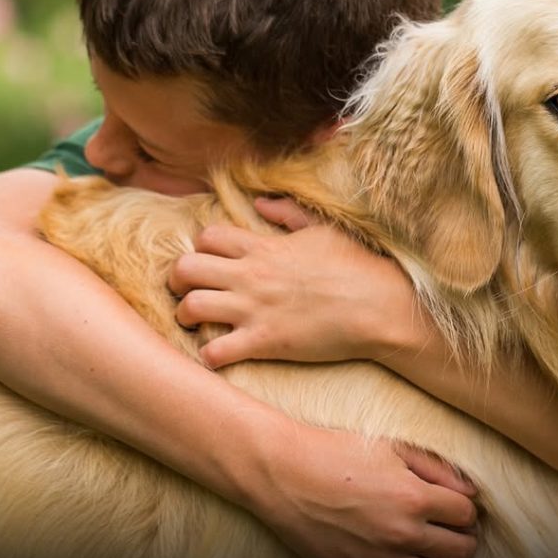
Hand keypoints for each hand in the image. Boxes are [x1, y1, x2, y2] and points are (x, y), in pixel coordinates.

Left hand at [169, 198, 425, 367]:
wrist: (380, 306)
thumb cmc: (357, 266)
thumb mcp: (323, 229)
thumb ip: (288, 213)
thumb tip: (261, 202)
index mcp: (264, 247)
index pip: (207, 237)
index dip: (200, 248)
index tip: (210, 262)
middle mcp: (251, 275)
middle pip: (185, 268)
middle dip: (177, 280)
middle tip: (186, 291)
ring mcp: (255, 309)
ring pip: (190, 308)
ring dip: (185, 317)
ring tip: (195, 324)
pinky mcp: (264, 342)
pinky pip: (215, 351)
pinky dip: (209, 355)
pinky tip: (219, 354)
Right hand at [248, 423, 477, 557]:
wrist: (283, 473)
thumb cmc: (335, 452)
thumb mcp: (390, 447)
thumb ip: (436, 468)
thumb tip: (469, 491)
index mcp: (414, 498)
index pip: (466, 515)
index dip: (465, 508)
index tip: (454, 504)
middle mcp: (401, 534)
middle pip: (460, 552)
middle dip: (461, 537)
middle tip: (449, 526)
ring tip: (428, 544)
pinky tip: (400, 554)